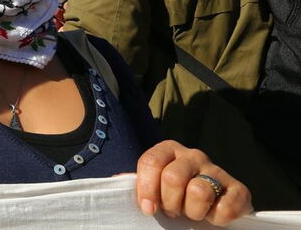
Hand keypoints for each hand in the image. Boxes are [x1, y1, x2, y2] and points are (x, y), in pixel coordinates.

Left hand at [136, 140, 251, 225]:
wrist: (211, 208)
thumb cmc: (175, 197)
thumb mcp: (156, 187)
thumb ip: (143, 185)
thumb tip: (131, 190)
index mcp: (170, 150)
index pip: (152, 161)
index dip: (146, 188)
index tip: (148, 208)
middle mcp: (194, 155)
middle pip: (173, 178)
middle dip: (169, 202)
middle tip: (173, 211)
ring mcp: (217, 171)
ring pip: (198, 192)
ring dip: (193, 212)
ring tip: (193, 212)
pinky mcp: (239, 190)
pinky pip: (225, 208)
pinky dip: (217, 219)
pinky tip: (213, 216)